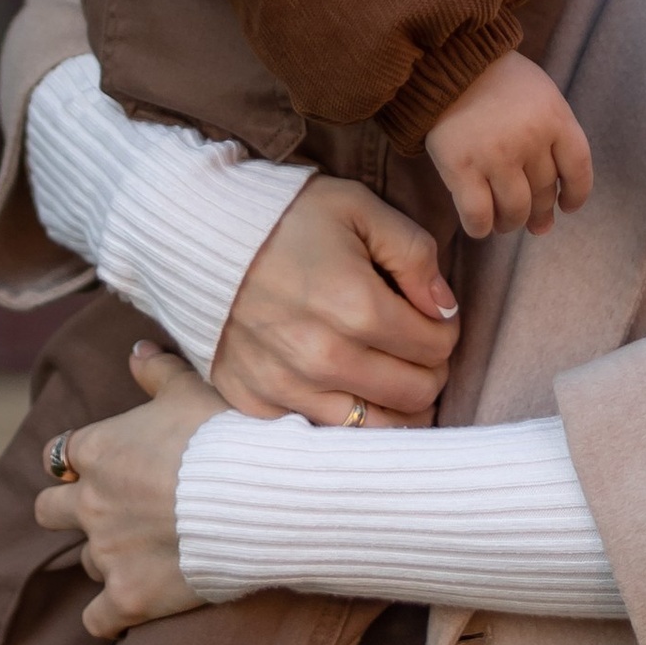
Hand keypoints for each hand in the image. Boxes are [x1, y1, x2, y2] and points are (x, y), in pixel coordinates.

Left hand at [33, 340, 221, 637]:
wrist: (255, 497)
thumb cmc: (224, 435)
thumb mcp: (189, 389)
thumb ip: (156, 369)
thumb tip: (136, 349)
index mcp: (97, 450)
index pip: (57, 455)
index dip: (75, 462)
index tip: (101, 466)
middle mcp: (90, 503)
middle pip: (48, 510)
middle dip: (70, 511)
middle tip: (106, 512)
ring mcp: (108, 553)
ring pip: (85, 561)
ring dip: (107, 556)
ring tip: (145, 552)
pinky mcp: (128, 597)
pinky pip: (97, 619)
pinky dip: (109, 616)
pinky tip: (128, 610)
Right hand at [208, 175, 459, 428]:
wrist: (199, 235)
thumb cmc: (286, 217)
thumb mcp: (359, 209)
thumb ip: (414, 255)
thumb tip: (446, 310)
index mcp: (356, 306)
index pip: (437, 347)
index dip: (445, 329)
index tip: (429, 314)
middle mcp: (323, 358)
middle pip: (416, 394)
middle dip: (429, 370)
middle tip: (413, 345)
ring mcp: (287, 387)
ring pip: (376, 430)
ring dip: (395, 405)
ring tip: (388, 374)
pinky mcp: (256, 403)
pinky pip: (322, 435)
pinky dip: (343, 419)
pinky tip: (343, 388)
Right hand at [424, 49, 592, 240]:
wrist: (448, 61)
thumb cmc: (498, 80)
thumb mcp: (541, 94)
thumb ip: (554, 136)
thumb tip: (558, 198)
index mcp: (555, 118)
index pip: (579, 170)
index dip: (576, 195)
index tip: (567, 206)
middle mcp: (529, 139)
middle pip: (544, 193)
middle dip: (540, 213)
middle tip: (532, 220)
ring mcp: (495, 155)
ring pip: (514, 211)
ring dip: (511, 223)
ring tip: (505, 222)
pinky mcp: (460, 166)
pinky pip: (478, 215)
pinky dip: (481, 228)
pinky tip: (480, 226)